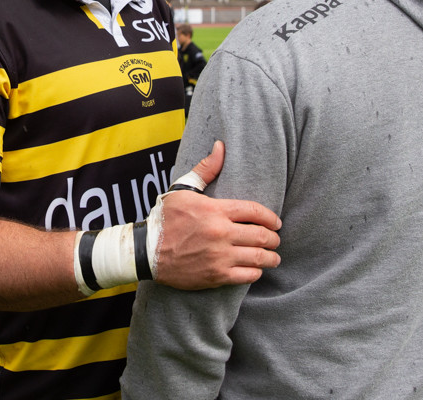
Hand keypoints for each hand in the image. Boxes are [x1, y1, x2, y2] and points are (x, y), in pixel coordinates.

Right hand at [154, 141, 281, 289]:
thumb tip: (221, 146)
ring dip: (271, 257)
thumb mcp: (182, 190)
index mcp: (215, 210)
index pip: (255, 211)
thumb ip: (206, 169)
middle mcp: (220, 232)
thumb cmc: (165, 219)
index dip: (271, 218)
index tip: (276, 222)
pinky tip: (256, 269)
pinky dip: (256, 272)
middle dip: (274, 238)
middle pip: (262, 236)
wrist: (146, 251)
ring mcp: (219, 256)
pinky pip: (247, 275)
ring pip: (259, 257)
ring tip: (273, 256)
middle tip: (275, 240)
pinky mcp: (216, 276)